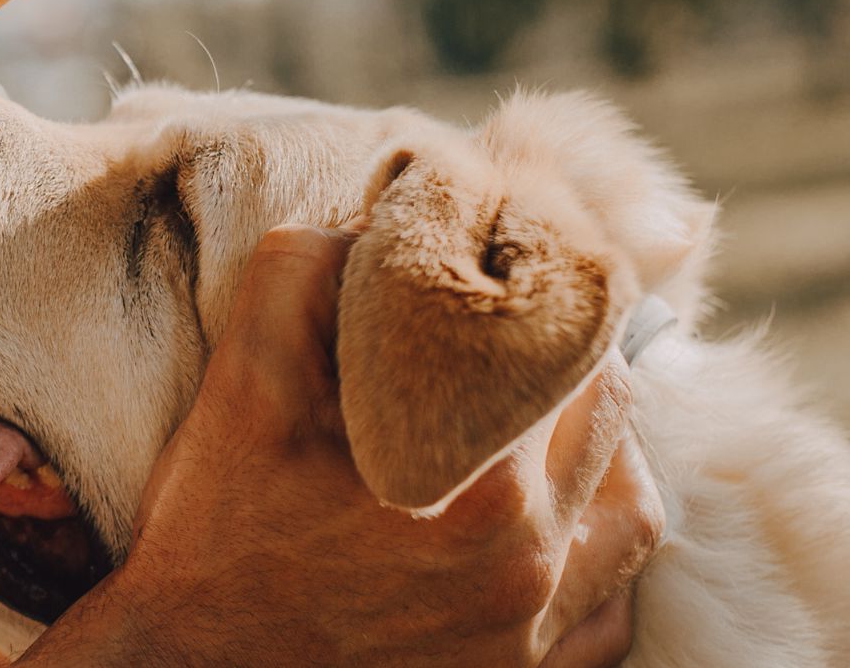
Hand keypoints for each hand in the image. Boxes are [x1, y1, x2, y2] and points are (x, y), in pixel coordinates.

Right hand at [20, 225, 664, 666]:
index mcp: (475, 479)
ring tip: (528, 417)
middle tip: (506, 335)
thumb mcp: (242, 379)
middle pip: (611, 411)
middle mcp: (528, 559)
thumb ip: (308, 270)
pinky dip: (592, 550)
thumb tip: (378, 222)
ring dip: (595, 446)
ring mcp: (534, 628)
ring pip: (634, 504)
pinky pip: (612, 606)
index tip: (501, 274)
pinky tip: (537, 516)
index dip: (535, 294)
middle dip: (564, 359)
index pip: (566, 341)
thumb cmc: (215, 528)